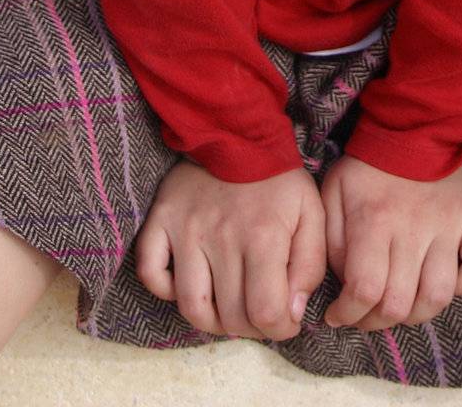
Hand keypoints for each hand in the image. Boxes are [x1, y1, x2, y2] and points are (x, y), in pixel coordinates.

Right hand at [135, 159, 326, 340]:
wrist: (235, 131)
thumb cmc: (278, 179)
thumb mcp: (311, 213)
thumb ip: (310, 265)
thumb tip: (292, 312)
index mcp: (263, 236)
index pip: (266, 313)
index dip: (279, 330)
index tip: (285, 321)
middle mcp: (221, 238)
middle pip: (230, 316)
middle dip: (251, 328)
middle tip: (259, 314)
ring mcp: (185, 231)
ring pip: (190, 306)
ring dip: (212, 321)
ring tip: (228, 308)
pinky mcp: (160, 221)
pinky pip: (150, 273)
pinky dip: (165, 290)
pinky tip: (189, 282)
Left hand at [319, 153, 461, 331]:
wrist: (413, 127)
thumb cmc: (367, 165)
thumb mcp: (333, 192)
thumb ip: (332, 240)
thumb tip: (344, 283)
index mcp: (374, 219)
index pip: (365, 289)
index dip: (348, 314)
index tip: (337, 316)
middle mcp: (414, 227)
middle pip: (400, 303)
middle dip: (376, 322)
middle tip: (366, 316)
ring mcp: (449, 225)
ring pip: (439, 295)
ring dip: (417, 314)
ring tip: (400, 307)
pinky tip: (445, 283)